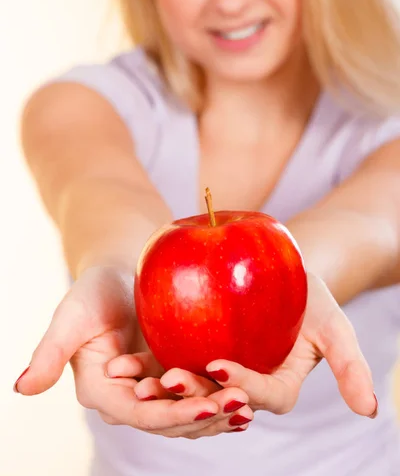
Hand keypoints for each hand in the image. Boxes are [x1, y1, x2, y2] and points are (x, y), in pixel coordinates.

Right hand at [13, 266, 250, 437]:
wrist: (120, 271)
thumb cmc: (93, 290)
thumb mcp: (71, 316)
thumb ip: (49, 352)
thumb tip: (21, 388)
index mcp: (102, 390)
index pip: (138, 413)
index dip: (171, 414)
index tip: (205, 406)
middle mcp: (129, 396)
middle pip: (168, 419)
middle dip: (203, 417)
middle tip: (240, 405)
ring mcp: (154, 388)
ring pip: (187, 412)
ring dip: (218, 413)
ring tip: (249, 406)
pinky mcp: (175, 373)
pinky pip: (199, 391)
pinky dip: (220, 396)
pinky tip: (248, 394)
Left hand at [118, 273, 376, 418]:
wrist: (278, 268)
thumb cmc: (308, 293)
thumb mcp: (332, 322)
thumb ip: (349, 364)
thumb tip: (370, 411)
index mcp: (277, 385)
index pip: (262, 395)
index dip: (243, 385)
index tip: (220, 365)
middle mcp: (243, 385)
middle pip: (218, 397)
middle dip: (194, 394)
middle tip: (169, 379)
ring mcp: (215, 371)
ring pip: (188, 387)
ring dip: (162, 388)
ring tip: (135, 379)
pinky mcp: (192, 352)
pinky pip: (170, 362)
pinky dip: (148, 366)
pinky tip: (125, 361)